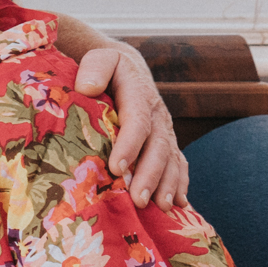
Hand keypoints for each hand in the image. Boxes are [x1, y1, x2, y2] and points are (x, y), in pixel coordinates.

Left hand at [74, 44, 186, 207]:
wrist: (124, 67)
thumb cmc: (104, 67)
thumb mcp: (99, 59)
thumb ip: (94, 69)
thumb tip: (87, 87)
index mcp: (138, 94)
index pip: (137, 121)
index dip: (129, 145)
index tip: (117, 167)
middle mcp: (157, 114)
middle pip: (158, 146)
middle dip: (150, 174)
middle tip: (138, 199)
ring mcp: (164, 129)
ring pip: (170, 159)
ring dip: (167, 184)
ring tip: (161, 207)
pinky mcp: (165, 140)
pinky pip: (178, 163)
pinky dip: (180, 184)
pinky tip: (178, 206)